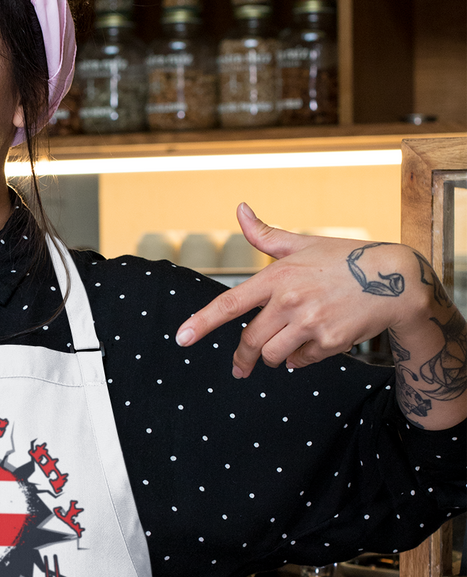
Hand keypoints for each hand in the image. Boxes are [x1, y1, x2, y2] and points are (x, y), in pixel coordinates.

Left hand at [175, 204, 431, 379]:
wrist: (395, 280)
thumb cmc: (345, 259)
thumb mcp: (304, 244)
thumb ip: (266, 235)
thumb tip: (240, 209)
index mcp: (278, 276)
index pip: (230, 302)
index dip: (202, 322)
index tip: (181, 338)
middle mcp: (290, 300)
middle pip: (250, 341)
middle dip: (243, 357)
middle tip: (241, 366)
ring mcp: (309, 323)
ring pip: (273, 356)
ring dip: (275, 357)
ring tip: (288, 345)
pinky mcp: (328, 342)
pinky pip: (300, 362)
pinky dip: (301, 358)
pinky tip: (315, 343)